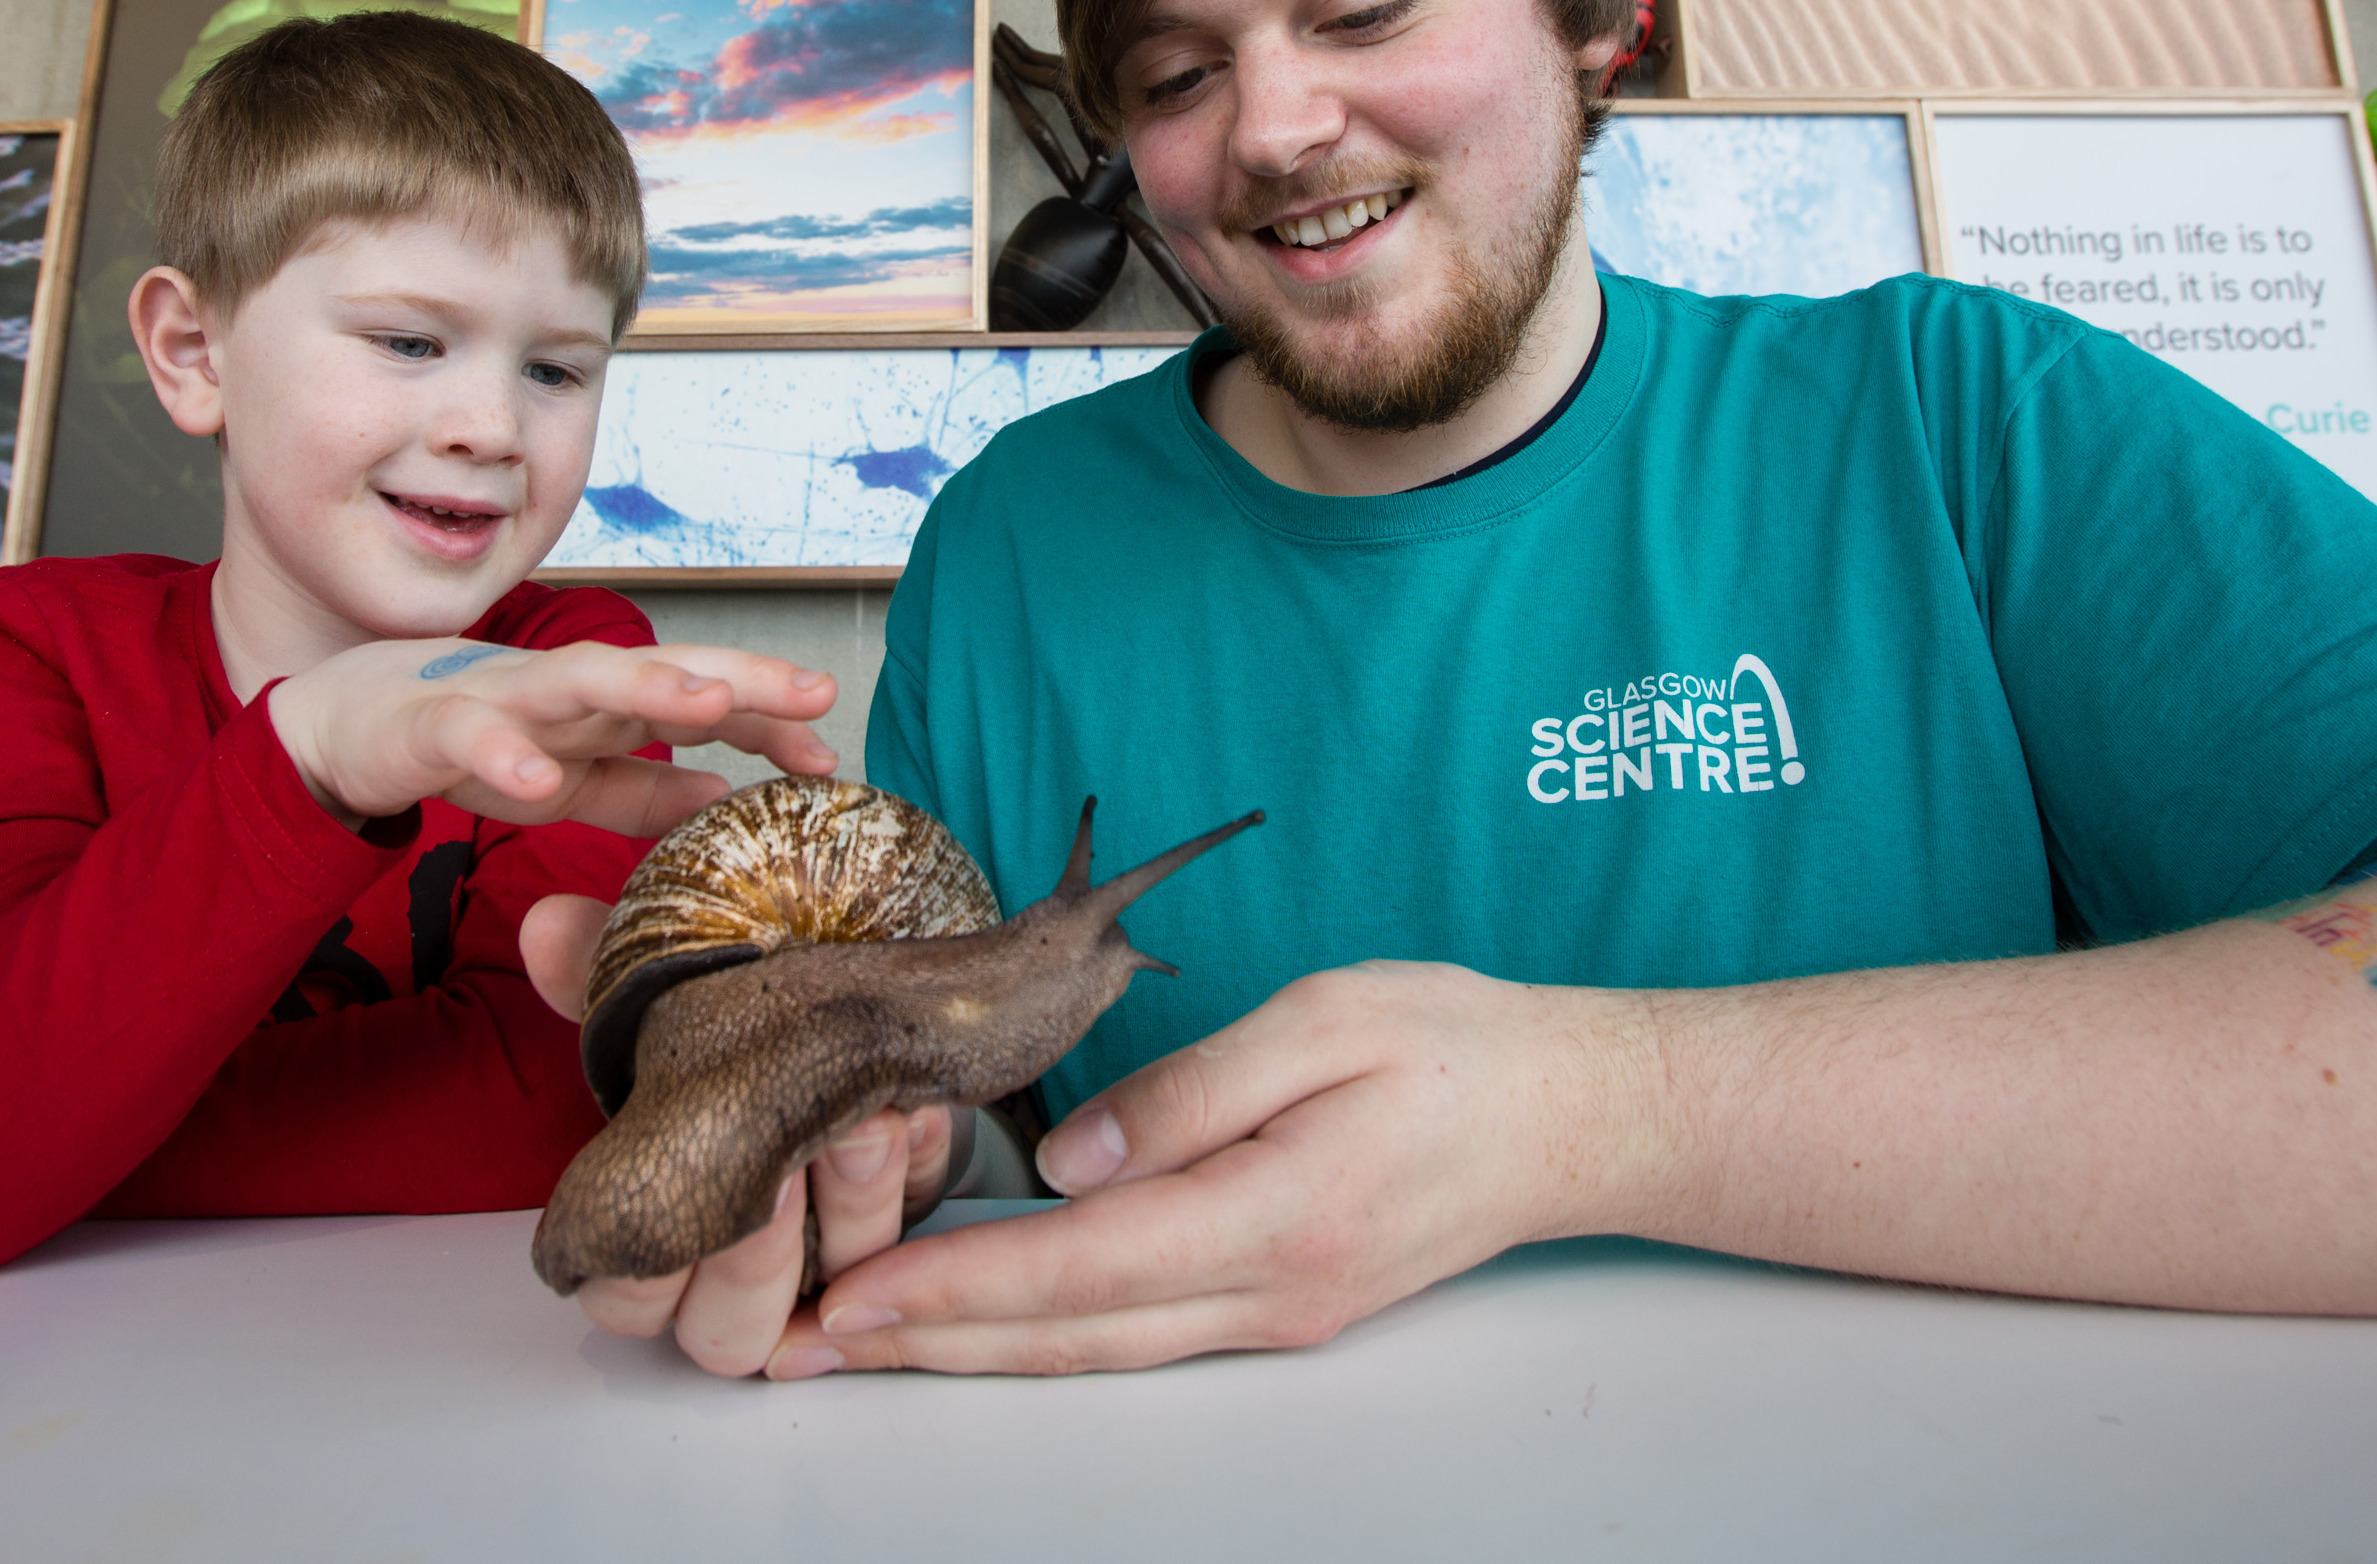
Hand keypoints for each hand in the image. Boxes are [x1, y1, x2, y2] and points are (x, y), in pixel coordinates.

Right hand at [273, 640, 836, 831]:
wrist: (348, 722)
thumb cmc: (475, 745)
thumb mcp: (575, 784)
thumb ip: (648, 795)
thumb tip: (730, 806)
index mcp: (606, 707)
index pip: (701, 699)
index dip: (767, 719)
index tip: (829, 754)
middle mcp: (567, 690)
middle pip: (664, 672)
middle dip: (740, 677)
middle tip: (813, 690)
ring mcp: (502, 699)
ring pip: (581, 683)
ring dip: (646, 688)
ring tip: (708, 704)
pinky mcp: (432, 726)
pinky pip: (472, 736)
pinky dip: (504, 756)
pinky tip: (538, 781)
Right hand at [519, 892, 960, 1376]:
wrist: (861, 968)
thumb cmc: (743, 1002)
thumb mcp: (666, 983)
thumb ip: (597, 968)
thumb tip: (547, 929)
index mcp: (669, 1216)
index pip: (624, 1302)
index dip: (639, 1269)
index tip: (672, 1178)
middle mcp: (748, 1251)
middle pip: (728, 1337)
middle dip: (754, 1262)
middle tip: (780, 1172)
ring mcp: (835, 1238)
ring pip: (836, 1296)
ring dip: (853, 1208)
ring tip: (865, 1118)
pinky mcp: (917, 1207)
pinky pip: (923, 1226)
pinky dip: (921, 1166)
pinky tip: (915, 1107)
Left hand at [779, 961, 1639, 1375]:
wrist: (1576, 1116)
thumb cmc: (1457, 1047)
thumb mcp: (1329, 1020)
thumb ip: (1196, 1089)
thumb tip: (1075, 1161)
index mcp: (1275, 1215)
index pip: (1079, 1267)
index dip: (954, 1288)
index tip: (849, 1297)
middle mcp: (1269, 1293)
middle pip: (1065, 1337)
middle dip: (924, 1346)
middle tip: (800, 1346)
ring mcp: (1275, 1314)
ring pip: (1093, 1352)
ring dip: (968, 1355)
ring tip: (859, 1350)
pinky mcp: (1278, 1305)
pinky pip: (1134, 1336)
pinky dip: (1039, 1338)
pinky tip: (979, 1325)